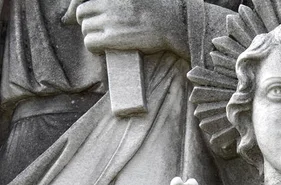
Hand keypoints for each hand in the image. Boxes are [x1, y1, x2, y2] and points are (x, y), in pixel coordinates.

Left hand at [62, 0, 188, 58]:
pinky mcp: (113, 37)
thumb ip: (118, 2)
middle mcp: (108, 4)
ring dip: (91, 36)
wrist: (172, 23)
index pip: (82, 0)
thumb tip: (100, 9)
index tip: (75, 17)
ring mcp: (110, 20)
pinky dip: (93, 47)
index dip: (78, 10)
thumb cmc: (159, 11)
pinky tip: (102, 49)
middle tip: (97, 32)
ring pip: (85, 29)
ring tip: (103, 42)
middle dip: (87, 23)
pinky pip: (90, 42)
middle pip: (82, 14)